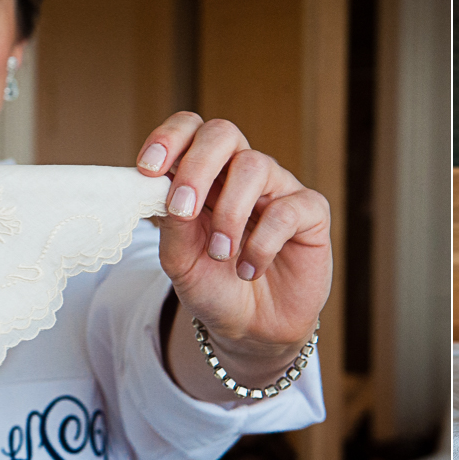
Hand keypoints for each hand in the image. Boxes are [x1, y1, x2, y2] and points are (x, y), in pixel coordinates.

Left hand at [136, 113, 330, 387]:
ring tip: (222, 254)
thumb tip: (163, 188)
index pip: (190, 130)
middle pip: (223, 133)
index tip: (148, 169)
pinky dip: (262, 243)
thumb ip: (171, 224)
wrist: (251, 329)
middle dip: (197, 166)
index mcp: (205, 174)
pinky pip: (288, 208)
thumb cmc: (213, 286)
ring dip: (229, 214)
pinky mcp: (310, 212)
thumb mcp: (180, 260)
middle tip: (183, 208)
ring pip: (254, 166)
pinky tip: (250, 268)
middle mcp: (241, 173)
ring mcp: (278, 188)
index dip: (169, 138)